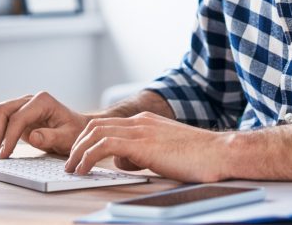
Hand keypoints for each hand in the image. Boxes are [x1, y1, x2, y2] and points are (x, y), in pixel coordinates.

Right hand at [0, 91, 91, 158]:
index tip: (4, 154)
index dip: (9, 137)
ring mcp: (22, 105)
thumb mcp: (67, 138)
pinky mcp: (17, 113)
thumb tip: (33, 136)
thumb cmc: (74, 132)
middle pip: (1, 110)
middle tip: (1, 153)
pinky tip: (2, 143)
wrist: (76, 129)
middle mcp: (30, 100)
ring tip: (0, 149)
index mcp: (43, 101)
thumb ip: (51, 137)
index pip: (18, 117)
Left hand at [64, 112, 231, 182]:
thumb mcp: (164, 152)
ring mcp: (141, 130)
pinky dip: (88, 157)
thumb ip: (143, 152)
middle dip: (78, 144)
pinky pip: (104, 145)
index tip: (80, 155)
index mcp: (146, 121)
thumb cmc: (199, 158)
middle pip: (96, 125)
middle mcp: (141, 121)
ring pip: (96, 133)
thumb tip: (124, 161)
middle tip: (71, 162)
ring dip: (79, 151)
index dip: (89, 139)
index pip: (108, 124)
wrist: (220, 153)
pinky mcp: (142, 143)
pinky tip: (84, 170)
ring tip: (72, 168)